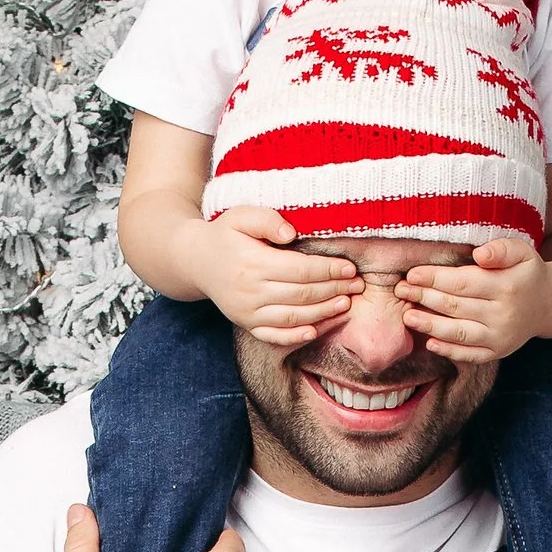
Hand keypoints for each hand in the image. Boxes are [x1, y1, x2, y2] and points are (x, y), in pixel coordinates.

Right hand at [196, 206, 358, 346]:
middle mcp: (250, 291)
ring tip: (345, 304)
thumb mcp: (241, 215)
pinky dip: (296, 336)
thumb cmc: (225, 233)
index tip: (350, 268)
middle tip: (357, 286)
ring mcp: (247, 312)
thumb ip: (267, 220)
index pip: (300, 269)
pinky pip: (273, 335)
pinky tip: (316, 330)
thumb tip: (293, 233)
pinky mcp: (246, 324)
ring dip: (323, 313)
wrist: (195, 260)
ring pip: (292, 317)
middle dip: (333, 290)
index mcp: (253, 263)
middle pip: (301, 294)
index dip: (328, 270)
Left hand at [401, 233, 551, 360]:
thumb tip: (479, 255)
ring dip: (430, 326)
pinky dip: (448, 350)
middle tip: (401, 292)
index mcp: (508, 287)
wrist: (548, 304)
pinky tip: (429, 342)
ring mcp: (500, 338)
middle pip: (456, 307)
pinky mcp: (498, 352)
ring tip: (407, 317)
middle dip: (425, 298)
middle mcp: (504, 315)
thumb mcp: (522, 252)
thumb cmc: (527, 273)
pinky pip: (469, 354)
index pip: (462, 283)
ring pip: (458, 332)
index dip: (435, 278)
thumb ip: (502, 249)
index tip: (412, 274)